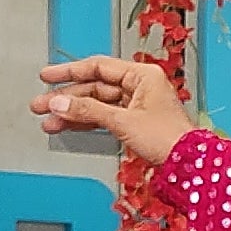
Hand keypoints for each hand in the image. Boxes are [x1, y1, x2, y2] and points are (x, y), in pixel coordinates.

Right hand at [31, 52, 190, 167]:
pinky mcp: (134, 121)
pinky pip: (104, 116)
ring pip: (97, 104)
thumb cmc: (169, 139)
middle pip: (95, 86)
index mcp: (143, 75)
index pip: (99, 66)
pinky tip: (66, 126)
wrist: (188, 164)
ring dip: (72, 112)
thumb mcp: (123, 121)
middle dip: (66, 97)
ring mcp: (137, 104)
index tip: (48, 76)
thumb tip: (60, 102)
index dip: (70, 71)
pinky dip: (86, 122)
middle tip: (41, 104)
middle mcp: (140, 86)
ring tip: (49, 120)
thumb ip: (88, 110)